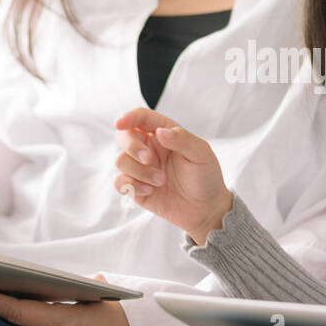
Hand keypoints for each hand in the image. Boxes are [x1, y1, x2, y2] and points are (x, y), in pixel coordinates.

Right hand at [112, 107, 232, 244]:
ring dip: (139, 171)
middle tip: (149, 159)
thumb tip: (159, 131)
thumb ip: (182, 139)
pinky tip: (150, 191)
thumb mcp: (201, 154)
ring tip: (161, 181)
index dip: (129, 117)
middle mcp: (149, 148)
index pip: (142, 118)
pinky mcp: (136, 187)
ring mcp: (141, 168)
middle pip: (124, 136)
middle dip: (132, 146)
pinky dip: (132, 185)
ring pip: (121, 160)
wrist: (206, 208)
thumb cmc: (206, 176)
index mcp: (164, 133)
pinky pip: (119, 182)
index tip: (120, 122)